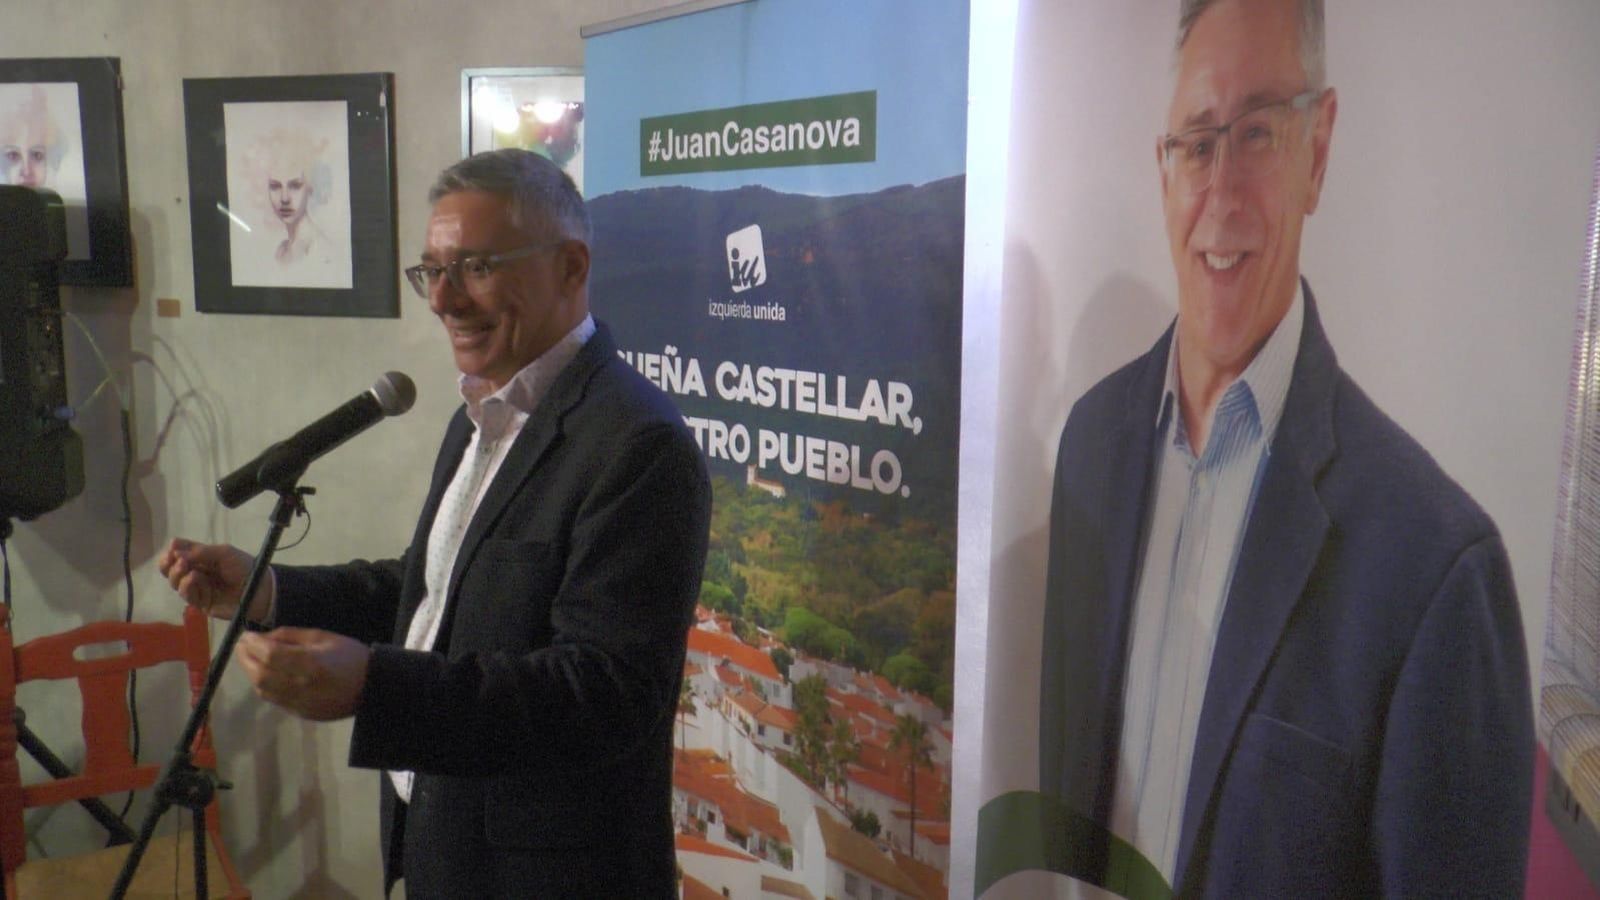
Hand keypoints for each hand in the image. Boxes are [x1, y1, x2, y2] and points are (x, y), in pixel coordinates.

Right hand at [159, 538, 270, 622]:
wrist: (258, 589)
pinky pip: (187, 595)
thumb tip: (175, 552)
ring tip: (186, 567)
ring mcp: (197, 588)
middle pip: (171, 569)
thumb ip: (201, 552)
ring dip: (177, 574)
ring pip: (175, 582)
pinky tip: (194, 578)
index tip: (172, 548)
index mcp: (200, 557)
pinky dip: (187, 586)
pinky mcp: (200, 603)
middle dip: (168, 563)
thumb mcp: (224, 553)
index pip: (179, 552)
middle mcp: (195, 572)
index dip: (172, 551)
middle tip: (175, 559)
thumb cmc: (244, 567)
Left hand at [235, 628, 371, 720]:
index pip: (270, 654)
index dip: (253, 644)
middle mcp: (302, 685)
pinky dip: (263, 685)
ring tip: (250, 659)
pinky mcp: (300, 713)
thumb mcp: (323, 636)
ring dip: (252, 673)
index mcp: (311, 663)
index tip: (246, 635)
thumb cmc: (350, 656)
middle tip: (242, 646)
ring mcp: (300, 703)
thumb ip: (292, 636)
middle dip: (246, 659)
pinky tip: (264, 674)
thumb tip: (264, 638)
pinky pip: (273, 699)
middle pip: (261, 674)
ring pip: (263, 690)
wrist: (372, 687)